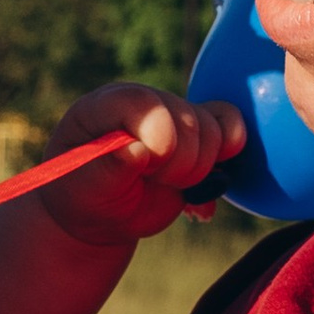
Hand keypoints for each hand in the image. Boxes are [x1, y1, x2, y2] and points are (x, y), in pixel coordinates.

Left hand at [36, 87, 243, 248]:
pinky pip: (230, 128)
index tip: (147, 168)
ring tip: (167, 184)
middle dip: (177, 165)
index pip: (143, 102)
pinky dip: (225, 159)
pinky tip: (200, 183)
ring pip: (213, 129)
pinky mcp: (199, 134)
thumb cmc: (84, 196)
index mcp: (106, 105)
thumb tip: (138, 151)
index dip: (157, 135)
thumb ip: (107, 169)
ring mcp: (174, 115)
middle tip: (150, 182)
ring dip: (198, 170)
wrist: (102, 212)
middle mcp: (145, 102)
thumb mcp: (84, 188)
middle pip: (187, 119)